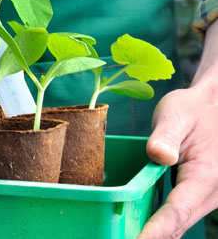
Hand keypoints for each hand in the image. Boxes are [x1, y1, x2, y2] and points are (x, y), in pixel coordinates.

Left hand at [139, 25, 217, 237]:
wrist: (214, 106)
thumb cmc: (194, 109)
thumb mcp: (176, 114)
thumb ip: (165, 136)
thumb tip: (158, 154)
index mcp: (205, 176)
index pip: (176, 212)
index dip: (154, 231)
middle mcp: (211, 193)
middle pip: (176, 224)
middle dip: (149, 236)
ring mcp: (207, 197)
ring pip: (178, 222)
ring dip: (154, 231)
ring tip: (124, 234)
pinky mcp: (199, 196)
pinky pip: (178, 214)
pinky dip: (160, 222)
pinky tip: (136, 224)